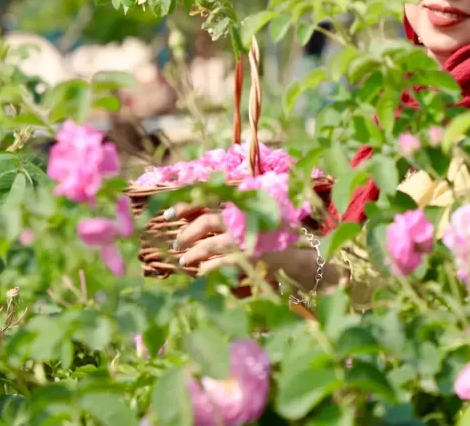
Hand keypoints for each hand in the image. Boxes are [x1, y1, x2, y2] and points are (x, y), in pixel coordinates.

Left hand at [166, 203, 340, 289]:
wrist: (301, 257)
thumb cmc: (278, 238)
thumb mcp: (259, 217)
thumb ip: (237, 212)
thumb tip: (201, 217)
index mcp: (245, 204)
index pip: (211, 198)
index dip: (187, 204)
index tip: (168, 214)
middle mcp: (245, 218)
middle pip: (207, 221)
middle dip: (187, 232)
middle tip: (176, 242)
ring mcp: (248, 238)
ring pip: (210, 244)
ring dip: (192, 253)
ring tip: (183, 260)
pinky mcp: (250, 258)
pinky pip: (220, 263)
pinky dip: (207, 268)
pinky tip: (200, 272)